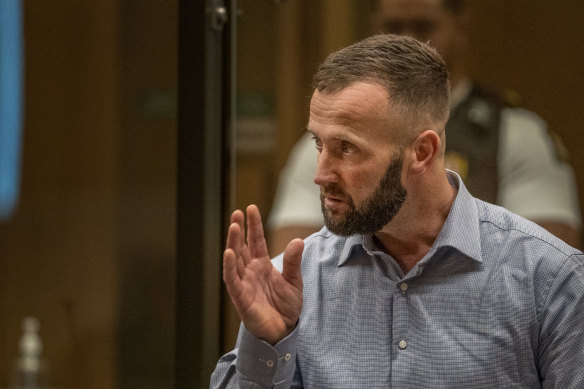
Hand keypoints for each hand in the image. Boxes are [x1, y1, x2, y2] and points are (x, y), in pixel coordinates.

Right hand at [223, 205, 303, 344]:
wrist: (284, 331)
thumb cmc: (286, 306)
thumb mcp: (294, 280)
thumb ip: (293, 261)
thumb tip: (298, 240)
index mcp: (262, 265)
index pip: (256, 240)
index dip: (253, 225)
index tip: (250, 208)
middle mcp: (250, 271)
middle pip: (242, 246)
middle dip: (238, 229)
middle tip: (237, 212)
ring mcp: (243, 283)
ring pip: (235, 259)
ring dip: (233, 243)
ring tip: (233, 226)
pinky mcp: (240, 297)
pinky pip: (232, 279)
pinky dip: (229, 266)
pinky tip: (229, 252)